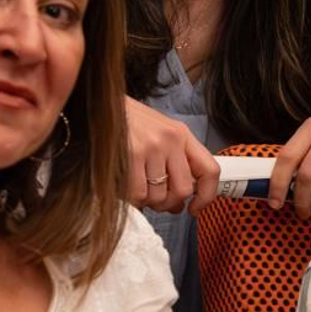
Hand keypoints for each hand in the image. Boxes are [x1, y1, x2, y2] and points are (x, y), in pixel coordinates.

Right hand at [123, 96, 220, 215]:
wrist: (100, 104)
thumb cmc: (129, 122)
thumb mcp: (159, 134)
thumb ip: (173, 165)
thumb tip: (178, 205)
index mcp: (182, 134)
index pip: (210, 170)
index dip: (207, 196)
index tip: (195, 207)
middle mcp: (171, 140)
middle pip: (183, 190)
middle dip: (169, 203)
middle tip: (156, 200)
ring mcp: (152, 147)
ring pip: (158, 196)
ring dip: (147, 201)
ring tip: (136, 187)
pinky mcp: (131, 154)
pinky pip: (138, 194)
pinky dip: (132, 198)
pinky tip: (125, 187)